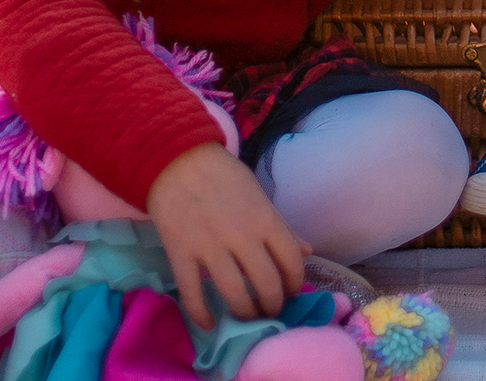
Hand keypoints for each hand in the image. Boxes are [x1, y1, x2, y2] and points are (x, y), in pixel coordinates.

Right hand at [146, 142, 308, 327]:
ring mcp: (210, 247)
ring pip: (234, 294)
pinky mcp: (181, 255)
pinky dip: (201, 314)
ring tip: (247, 315)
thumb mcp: (260, 196)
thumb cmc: (224, 177)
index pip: (291, 261)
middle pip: (266, 284)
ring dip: (244, 313)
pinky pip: (193, 294)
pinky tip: (209, 323)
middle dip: (272, 305)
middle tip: (269, 310)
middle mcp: (242, 236)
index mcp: (266, 219)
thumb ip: (282, 227)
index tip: (291, 291)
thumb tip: (308, 251)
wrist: (177, 161)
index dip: (295, 283)